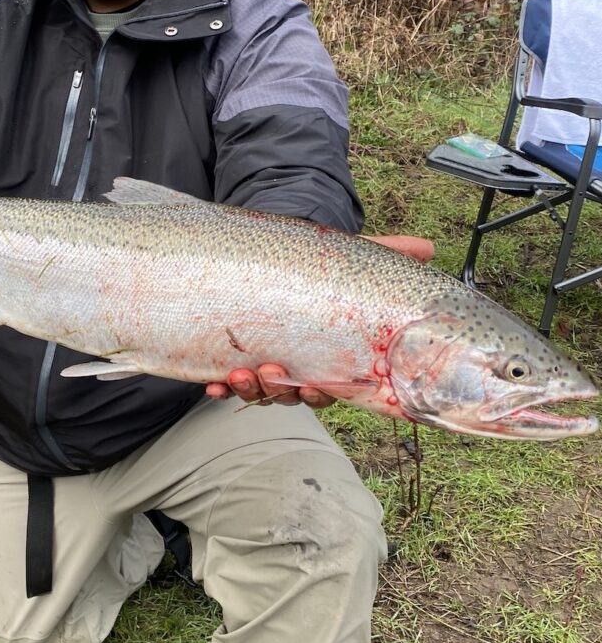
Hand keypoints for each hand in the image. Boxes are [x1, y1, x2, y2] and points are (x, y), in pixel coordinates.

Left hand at [204, 233, 435, 407]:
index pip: (330, 388)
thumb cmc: (320, 269)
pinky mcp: (233, 357)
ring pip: (259, 391)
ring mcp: (263, 365)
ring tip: (240, 373)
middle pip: (290, 395)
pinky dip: (220, 386)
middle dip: (279, 390)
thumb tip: (429, 248)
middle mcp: (296, 367)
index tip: (316, 385)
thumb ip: (389, 255)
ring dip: (249, 389)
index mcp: (327, 357)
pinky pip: (226, 382)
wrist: (275, 258)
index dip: (323, 392)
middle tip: (271, 373)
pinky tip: (213, 384)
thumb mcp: (352, 261)